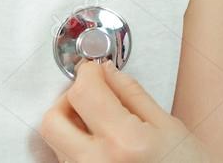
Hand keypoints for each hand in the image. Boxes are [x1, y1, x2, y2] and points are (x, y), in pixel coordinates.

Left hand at [41, 61, 213, 162]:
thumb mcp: (169, 127)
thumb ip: (132, 95)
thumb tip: (108, 72)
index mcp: (124, 142)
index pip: (83, 92)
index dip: (88, 72)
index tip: (95, 68)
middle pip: (53, 120)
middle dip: (69, 98)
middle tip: (91, 92)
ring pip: (57, 142)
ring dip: (73, 123)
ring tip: (102, 120)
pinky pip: (66, 160)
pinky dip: (78, 144)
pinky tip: (102, 141)